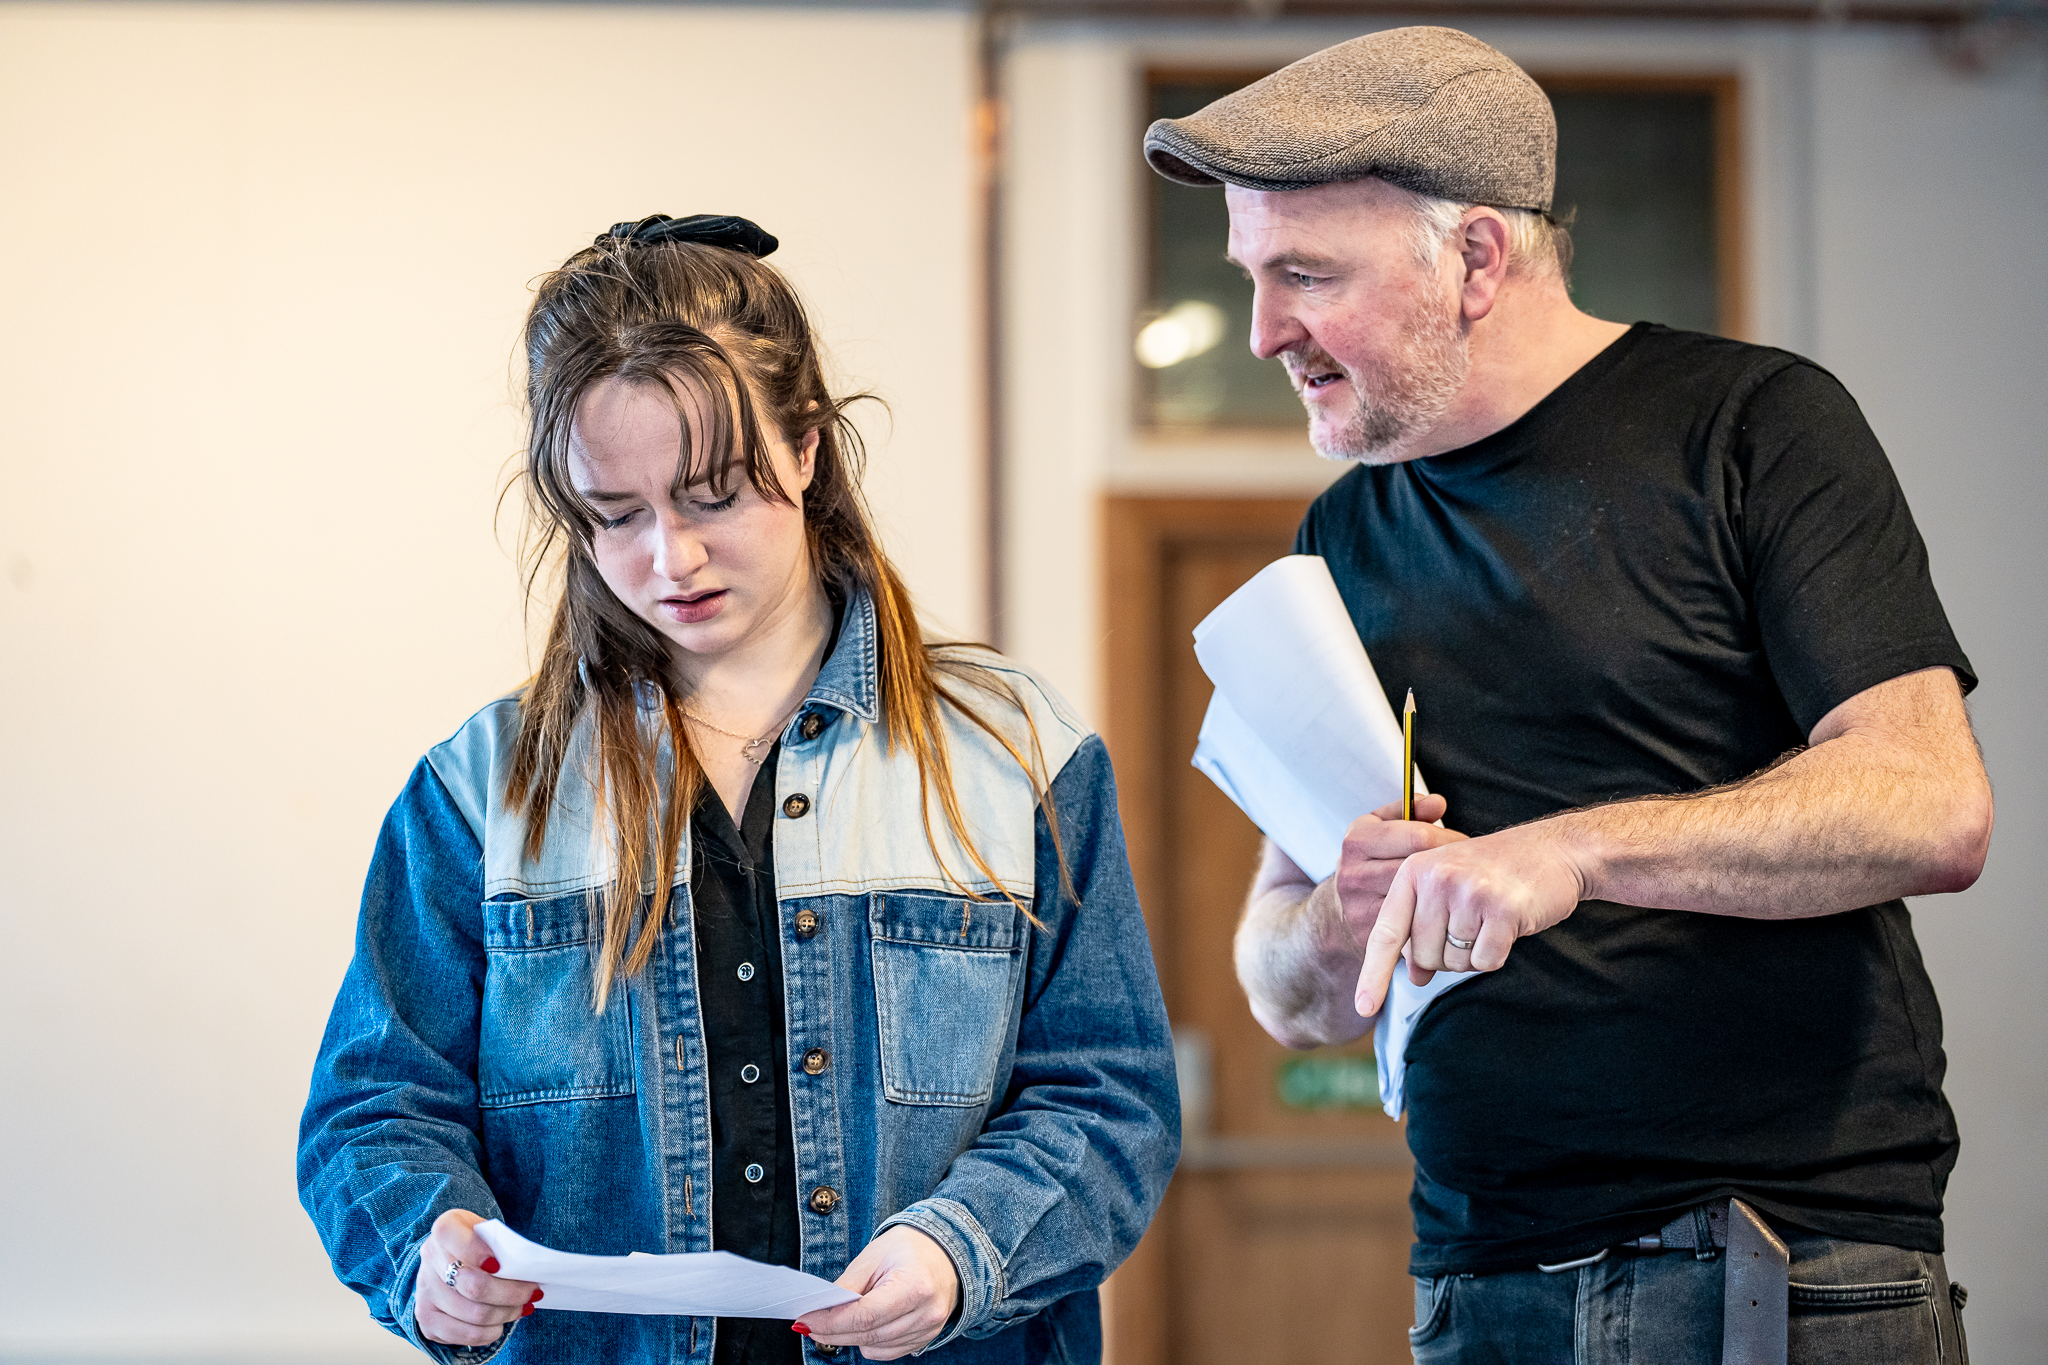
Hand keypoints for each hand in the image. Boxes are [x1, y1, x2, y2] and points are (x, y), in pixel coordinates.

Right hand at [413, 1208, 541, 1348]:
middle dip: (511, 1293)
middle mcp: (430, 1259)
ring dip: (505, 1314)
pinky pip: (464, 1334)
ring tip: (520, 1308)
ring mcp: (425, 1292)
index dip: (479, 1254)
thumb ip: (501, 1245)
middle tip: (531, 1293)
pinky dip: (489, 1332)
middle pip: (473, 1286)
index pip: (458, 1241)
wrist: (450, 1259)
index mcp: (445, 1230)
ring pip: (473, 1314)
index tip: (501, 1266)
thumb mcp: (487, 1232)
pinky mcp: (427, 1319)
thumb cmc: (477, 1244)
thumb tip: (527, 1270)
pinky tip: (500, 1324)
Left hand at [794, 1225, 960, 1359]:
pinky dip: (869, 1341)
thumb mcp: (874, 1255)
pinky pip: (887, 1352)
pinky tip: (864, 1324)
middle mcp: (926, 1312)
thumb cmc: (909, 1248)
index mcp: (915, 1285)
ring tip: (838, 1319)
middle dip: (833, 1332)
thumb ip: (847, 1285)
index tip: (806, 1320)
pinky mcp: (926, 1338)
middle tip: (810, 1324)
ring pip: (875, 1347)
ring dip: (850, 1337)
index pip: (865, 1315)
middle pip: (868, 1334)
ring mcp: (928, 1329)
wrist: (947, 1251)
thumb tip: (820, 1309)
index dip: (831, 1322)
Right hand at [1326, 794, 1462, 952]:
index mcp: (1358, 840)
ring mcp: (1361, 907)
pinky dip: (1435, 917)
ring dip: (1446, 893)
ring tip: (1459, 886)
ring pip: (1420, 898)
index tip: (1463, 844)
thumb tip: (1438, 802)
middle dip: (1451, 866)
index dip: (1448, 839)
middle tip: (1469, 867)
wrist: (1339, 911)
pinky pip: (1416, 924)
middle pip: (1420, 869)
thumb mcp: (1381, 827)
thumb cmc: (1370, 861)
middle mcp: (1355, 873)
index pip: (1417, 836)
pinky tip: (1445, 909)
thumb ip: (1410, 810)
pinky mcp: (1372, 935)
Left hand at [1355, 818, 1587, 1016]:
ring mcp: (1469, 892)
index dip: (1373, 974)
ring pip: (1455, 962)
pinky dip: (1496, 954)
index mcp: (1414, 871)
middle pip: (1425, 956)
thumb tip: (1415, 977)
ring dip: (1473, 954)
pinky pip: (1485, 961)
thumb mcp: (1448, 890)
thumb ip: (1424, 929)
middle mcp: (1436, 878)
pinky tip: (1507, 926)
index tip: (1363, 1007)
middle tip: (1472, 926)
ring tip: (1490, 920)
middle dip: (1447, 956)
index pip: (1386, 933)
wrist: (1554, 851)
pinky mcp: (1501, 910)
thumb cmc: (1497, 872)